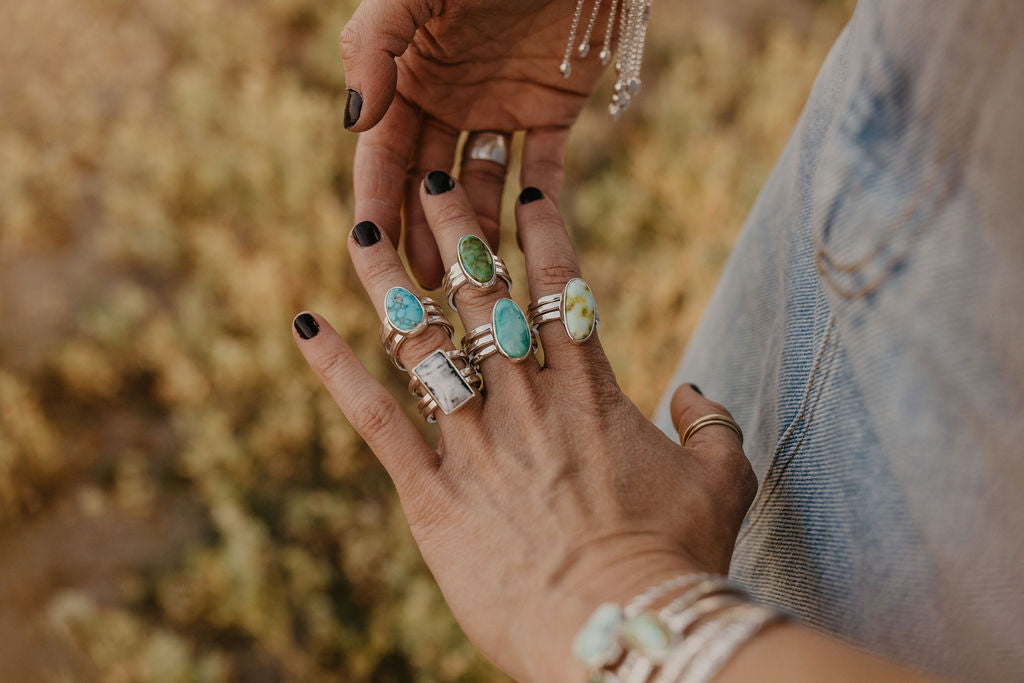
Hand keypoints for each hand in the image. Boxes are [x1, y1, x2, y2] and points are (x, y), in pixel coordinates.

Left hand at [292, 174, 755, 681]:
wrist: (622, 628)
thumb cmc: (678, 559)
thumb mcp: (722, 483)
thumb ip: (715, 424)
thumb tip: (697, 390)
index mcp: (589, 390)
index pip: (560, 288)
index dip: (542, 230)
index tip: (526, 188)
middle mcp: (524, 400)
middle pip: (481, 295)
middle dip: (456, 229)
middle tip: (429, 177)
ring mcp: (474, 443)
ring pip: (421, 342)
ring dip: (388, 281)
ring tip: (360, 229)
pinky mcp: (432, 495)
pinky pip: (374, 421)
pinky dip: (336, 372)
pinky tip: (306, 326)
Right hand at [340, 0, 607, 288]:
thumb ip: (376, 49)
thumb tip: (352, 123)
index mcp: (408, 73)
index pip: (385, 149)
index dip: (378, 197)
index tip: (371, 247)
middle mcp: (449, 96)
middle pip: (429, 178)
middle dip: (425, 229)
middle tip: (425, 284)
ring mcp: (500, 105)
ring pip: (481, 182)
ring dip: (475, 228)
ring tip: (472, 277)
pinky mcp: (553, 108)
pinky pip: (543, 165)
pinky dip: (537, 202)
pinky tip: (525, 240)